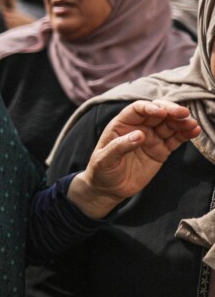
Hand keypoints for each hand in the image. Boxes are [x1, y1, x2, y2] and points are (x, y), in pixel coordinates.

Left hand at [69, 99, 199, 218]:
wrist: (109, 189)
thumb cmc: (101, 170)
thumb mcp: (104, 159)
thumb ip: (119, 147)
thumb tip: (140, 135)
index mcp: (122, 124)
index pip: (137, 109)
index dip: (150, 108)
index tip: (161, 112)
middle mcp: (139, 127)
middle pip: (158, 113)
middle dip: (170, 111)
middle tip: (183, 113)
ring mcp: (152, 138)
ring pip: (169, 125)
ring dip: (182, 122)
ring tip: (192, 124)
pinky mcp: (161, 150)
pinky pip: (175, 139)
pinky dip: (185, 134)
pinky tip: (194, 131)